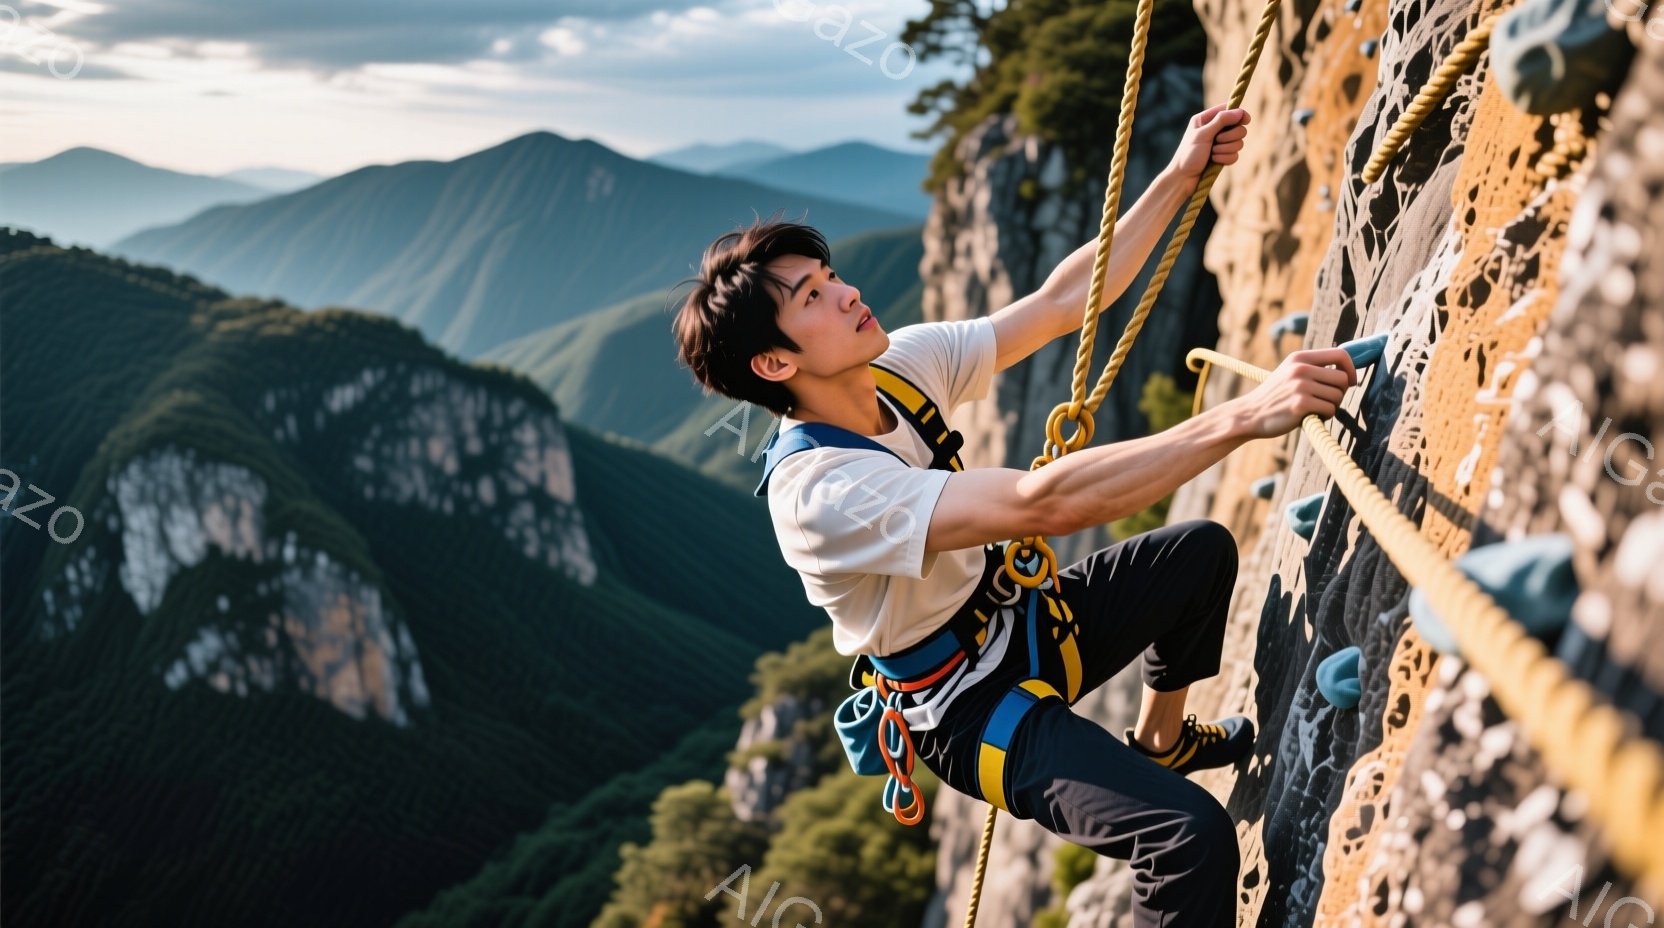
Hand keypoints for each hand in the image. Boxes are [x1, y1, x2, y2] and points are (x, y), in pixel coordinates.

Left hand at [1168, 104, 1250, 180]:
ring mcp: (1219, 144)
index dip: (1239, 114)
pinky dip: (1226, 158)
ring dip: (1226, 149)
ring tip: (1212, 154)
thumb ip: (1221, 121)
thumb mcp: (1203, 135)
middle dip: (1230, 136)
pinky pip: (1235, 155)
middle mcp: (1214, 130)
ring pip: (1239, 142)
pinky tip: (1214, 161)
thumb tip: (1240, 111)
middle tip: (1217, 141)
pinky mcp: (1223, 156)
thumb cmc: (1188, 155)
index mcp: (1205, 119)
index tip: (1246, 120)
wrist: (1183, 178)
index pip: (1228, 110)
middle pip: (1238, 127)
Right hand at [1233, 348, 1357, 437]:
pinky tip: (1312, 416)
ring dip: (1332, 406)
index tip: (1350, 381)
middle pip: (1343, 378)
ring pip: (1337, 396)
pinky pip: (1330, 409)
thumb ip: (1313, 367)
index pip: (1340, 354)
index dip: (1351, 369)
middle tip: (1327, 400)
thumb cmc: (1275, 396)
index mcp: (1300, 357)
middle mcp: (1301, 368)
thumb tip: (1347, 371)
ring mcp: (1300, 386)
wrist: (1250, 414)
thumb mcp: (1289, 372)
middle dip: (1341, 393)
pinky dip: (1325, 416)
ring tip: (1316, 409)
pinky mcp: (1300, 404)